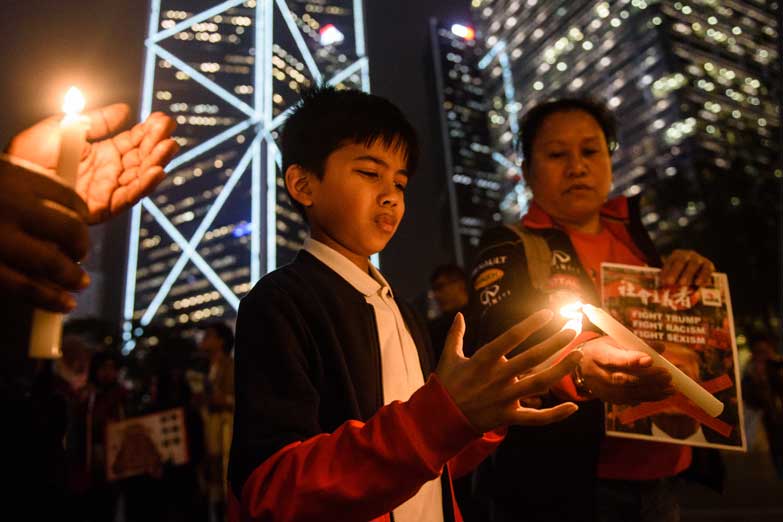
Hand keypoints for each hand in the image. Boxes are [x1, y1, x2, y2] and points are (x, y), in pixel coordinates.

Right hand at [0, 160, 89, 311]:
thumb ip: (19, 187)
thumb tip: (64, 211)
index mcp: (11, 176)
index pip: (68, 198)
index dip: (82, 214)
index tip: (84, 223)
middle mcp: (8, 205)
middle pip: (69, 230)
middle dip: (80, 246)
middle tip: (80, 255)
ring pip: (52, 262)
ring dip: (71, 276)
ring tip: (79, 283)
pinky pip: (23, 287)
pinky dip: (48, 298)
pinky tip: (62, 303)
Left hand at [6, 103, 177, 223]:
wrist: (12, 178)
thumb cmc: (29, 153)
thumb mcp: (66, 126)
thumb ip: (97, 120)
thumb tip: (125, 109)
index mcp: (101, 154)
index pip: (133, 142)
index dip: (148, 131)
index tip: (162, 118)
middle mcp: (108, 174)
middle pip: (141, 159)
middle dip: (157, 145)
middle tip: (169, 130)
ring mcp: (106, 191)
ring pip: (139, 178)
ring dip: (157, 162)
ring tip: (169, 147)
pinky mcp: (102, 208)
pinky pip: (128, 198)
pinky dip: (144, 186)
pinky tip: (157, 171)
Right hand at [436, 310, 581, 432]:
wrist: (440, 419)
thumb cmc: (445, 385)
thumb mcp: (448, 357)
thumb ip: (455, 335)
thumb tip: (459, 315)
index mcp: (483, 360)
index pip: (511, 337)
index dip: (531, 325)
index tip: (548, 314)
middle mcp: (497, 378)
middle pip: (531, 358)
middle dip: (554, 343)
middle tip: (572, 330)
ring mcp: (504, 398)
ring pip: (539, 384)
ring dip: (561, 370)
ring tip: (578, 355)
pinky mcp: (508, 417)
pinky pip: (536, 418)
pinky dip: (555, 414)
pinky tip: (573, 407)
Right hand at [579, 336, 674, 403]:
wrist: (581, 368)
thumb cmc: (602, 350)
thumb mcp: (614, 341)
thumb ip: (638, 344)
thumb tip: (661, 347)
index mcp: (597, 354)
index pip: (614, 359)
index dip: (632, 360)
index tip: (650, 359)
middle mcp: (598, 374)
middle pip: (623, 378)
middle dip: (647, 378)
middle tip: (667, 375)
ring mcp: (603, 389)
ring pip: (629, 393)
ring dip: (652, 391)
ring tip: (671, 388)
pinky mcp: (609, 399)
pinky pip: (630, 400)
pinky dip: (648, 398)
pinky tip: (662, 395)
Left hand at [661, 249, 714, 286]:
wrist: (699, 271)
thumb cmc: (681, 275)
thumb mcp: (672, 274)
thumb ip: (666, 278)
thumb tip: (659, 284)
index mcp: (676, 255)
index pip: (670, 262)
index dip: (666, 271)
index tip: (663, 281)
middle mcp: (688, 255)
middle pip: (681, 261)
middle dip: (675, 272)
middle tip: (670, 282)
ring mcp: (699, 258)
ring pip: (694, 264)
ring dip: (688, 274)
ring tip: (683, 284)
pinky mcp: (709, 264)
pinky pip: (706, 269)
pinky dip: (703, 277)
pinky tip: (699, 284)